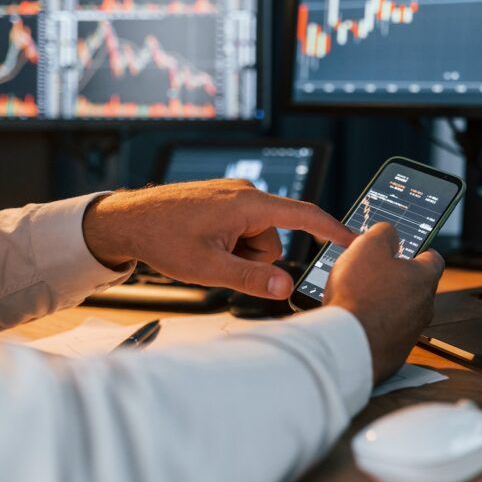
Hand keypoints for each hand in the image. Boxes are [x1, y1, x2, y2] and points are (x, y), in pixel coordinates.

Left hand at [82, 180, 354, 298]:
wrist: (127, 220)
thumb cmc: (161, 237)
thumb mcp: (207, 267)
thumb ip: (251, 278)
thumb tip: (286, 287)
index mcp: (248, 204)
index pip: (304, 215)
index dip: (333, 230)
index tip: (355, 240)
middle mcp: (246, 194)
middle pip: (274, 239)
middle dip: (253, 259)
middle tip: (217, 261)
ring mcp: (234, 196)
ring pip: (257, 239)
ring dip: (238, 254)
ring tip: (206, 251)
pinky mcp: (224, 202)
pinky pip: (242, 230)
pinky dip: (229, 244)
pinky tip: (203, 243)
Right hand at [325, 223, 444, 382]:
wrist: (347, 344)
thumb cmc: (359, 295)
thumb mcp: (369, 246)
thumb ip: (384, 232)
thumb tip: (390, 232)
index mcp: (424, 278)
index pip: (433, 258)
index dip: (418, 250)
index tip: (405, 250)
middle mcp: (424, 307)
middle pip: (415, 286)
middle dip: (396, 279)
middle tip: (372, 273)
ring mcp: (411, 332)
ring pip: (402, 311)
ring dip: (385, 304)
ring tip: (358, 299)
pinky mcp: (395, 353)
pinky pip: (387, 333)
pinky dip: (375, 326)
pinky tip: (356, 322)